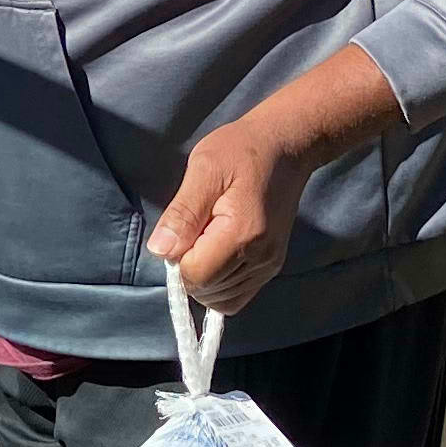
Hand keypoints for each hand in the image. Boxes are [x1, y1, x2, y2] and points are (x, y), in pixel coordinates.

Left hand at [149, 115, 315, 313]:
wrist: (284, 147)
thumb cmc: (240, 151)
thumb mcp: (204, 169)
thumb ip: (183, 213)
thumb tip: (160, 250)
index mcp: (242, 233)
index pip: (196, 274)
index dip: (177, 258)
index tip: (181, 228)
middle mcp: (261, 257)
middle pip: (208, 290)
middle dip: (189, 268)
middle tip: (192, 230)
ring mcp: (270, 265)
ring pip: (222, 299)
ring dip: (203, 278)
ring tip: (204, 238)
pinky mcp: (272, 266)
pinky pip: (238, 296)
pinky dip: (219, 285)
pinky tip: (214, 255)